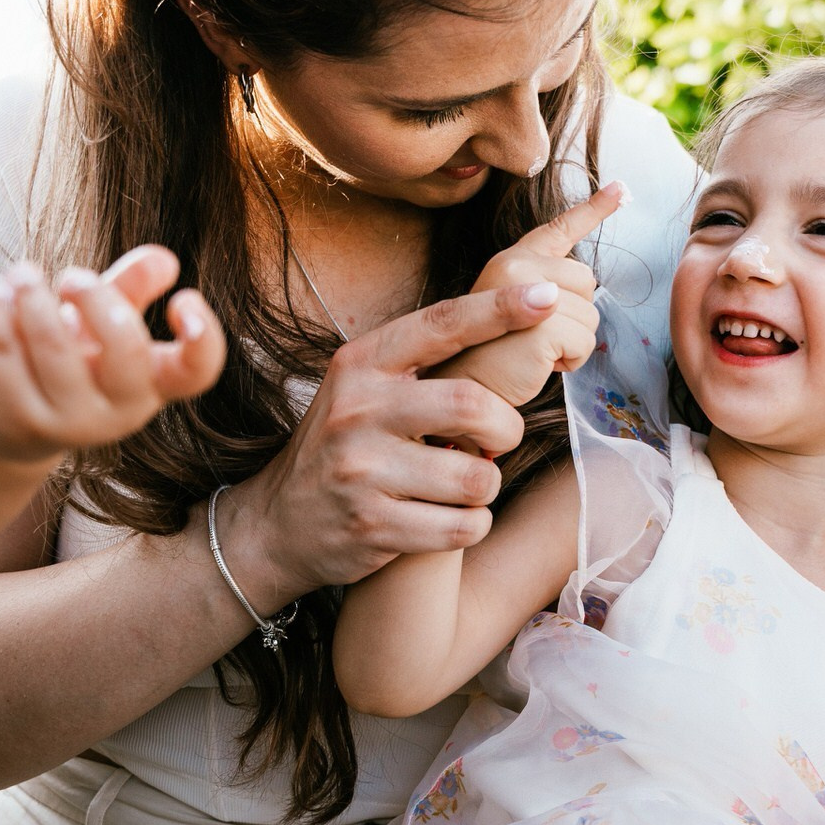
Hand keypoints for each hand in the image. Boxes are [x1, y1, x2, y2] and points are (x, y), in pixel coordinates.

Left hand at [0, 244, 225, 463]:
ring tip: (22, 272)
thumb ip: (133, 287)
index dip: (203, 338)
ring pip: (54, 352)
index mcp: (152, 383)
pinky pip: (2, 354)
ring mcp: (68, 421)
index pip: (196, 372)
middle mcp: (119, 411)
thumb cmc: (72, 359)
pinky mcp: (15, 417)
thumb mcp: (106, 322)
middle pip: (128, 355)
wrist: (10, 424)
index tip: (182, 298)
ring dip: (34, 299)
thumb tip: (163, 259)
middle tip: (72, 277)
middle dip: (99, 302)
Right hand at [218, 283, 564, 604]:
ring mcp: (362, 471)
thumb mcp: (363, 389)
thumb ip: (419, 363)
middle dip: (507, 426)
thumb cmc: (343, 447)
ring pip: (475, 477)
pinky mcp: (372, 525)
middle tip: (500, 438)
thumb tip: (505, 321)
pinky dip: (472, 525)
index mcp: (361, 365)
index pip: (441, 325)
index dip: (498, 309)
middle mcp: (357, 411)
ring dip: (487, 485)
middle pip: (471, 404)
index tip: (546, 297)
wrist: (279, 524)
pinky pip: (461, 527)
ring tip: (466, 485)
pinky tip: (452, 518)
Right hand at [432, 183, 626, 413]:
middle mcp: (515, 266)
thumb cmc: (488, 357)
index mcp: (510, 261)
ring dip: (573, 343)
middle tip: (535, 337)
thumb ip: (544, 288)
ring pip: (591, 315)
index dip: (593, 209)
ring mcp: (525, 292)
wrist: (458, 393)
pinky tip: (539, 366)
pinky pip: (586, 343)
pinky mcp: (541, 324)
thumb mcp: (513, 310)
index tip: (621, 189)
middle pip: (587, 280)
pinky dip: (572, 362)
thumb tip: (585, 284)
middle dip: (575, 316)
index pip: (558, 229)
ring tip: (533, 353)